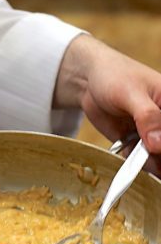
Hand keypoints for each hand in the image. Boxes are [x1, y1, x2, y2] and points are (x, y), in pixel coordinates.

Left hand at [53, 34, 160, 174]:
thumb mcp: (131, 94)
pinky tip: (127, 156)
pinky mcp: (136, 145)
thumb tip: (158, 143)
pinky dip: (135, 167)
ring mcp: (152, 135)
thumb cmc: (115, 76)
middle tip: (145, 154)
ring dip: (149, 164)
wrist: (89, 82)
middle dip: (157, 156)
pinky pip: (141, 163)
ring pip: (158, 159)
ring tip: (134, 152)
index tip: (154, 148)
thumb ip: (147, 117)